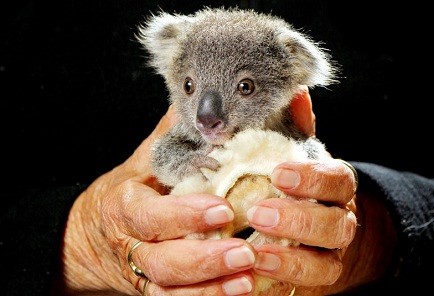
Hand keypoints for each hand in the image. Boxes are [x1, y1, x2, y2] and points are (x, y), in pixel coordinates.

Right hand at [60, 105, 257, 294]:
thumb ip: (168, 138)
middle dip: (204, 259)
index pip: (150, 215)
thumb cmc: (126, 192)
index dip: (184, 215)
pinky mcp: (154, 290)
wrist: (92, 236)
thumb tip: (195, 102)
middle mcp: (131, 246)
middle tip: (246, 252)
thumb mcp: (141, 163)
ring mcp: (142, 273)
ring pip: (170, 289)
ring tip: (249, 280)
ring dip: (211, 289)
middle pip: (163, 261)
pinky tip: (240, 292)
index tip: (221, 208)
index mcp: (125, 207)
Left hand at [247, 86, 391, 294]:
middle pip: (335, 224)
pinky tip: (251, 274)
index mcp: (335, 185)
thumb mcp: (296, 154)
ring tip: (253, 252)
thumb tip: (295, 91)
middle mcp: (340, 220)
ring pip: (324, 262)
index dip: (312, 177)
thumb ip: (295, 128)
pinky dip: (279, 283)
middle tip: (259, 213)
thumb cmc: (296, 185)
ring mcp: (330, 254)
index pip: (337, 178)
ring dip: (289, 259)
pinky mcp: (315, 279)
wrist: (313, 231)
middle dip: (299, 220)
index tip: (278, 173)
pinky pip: (304, 288)